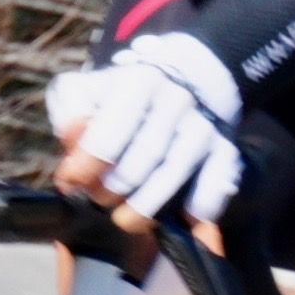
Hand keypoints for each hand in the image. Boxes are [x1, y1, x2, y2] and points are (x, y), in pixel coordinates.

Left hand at [49, 28, 242, 225]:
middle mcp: (176, 101)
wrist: (190, 75)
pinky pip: (215, 184)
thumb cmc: (127, 92)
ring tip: (126, 219)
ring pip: (173, 177)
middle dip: (111, 191)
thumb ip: (70, 114)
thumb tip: (73, 149)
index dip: (85, 168)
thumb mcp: (89, 89)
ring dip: (144, 210)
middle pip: (139, 163)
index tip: (72, 182)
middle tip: (100, 197)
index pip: (109, 136)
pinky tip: (182, 219)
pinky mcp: (225, 147)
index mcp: (138, 82)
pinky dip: (199, 207)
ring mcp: (204, 126)